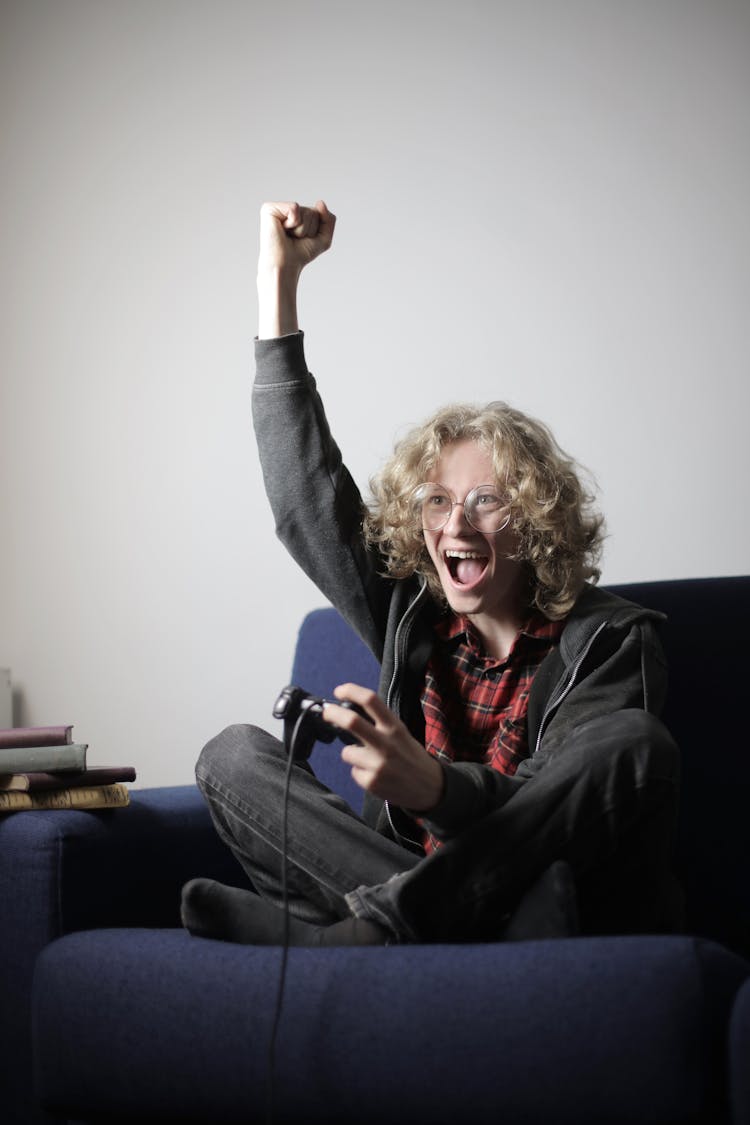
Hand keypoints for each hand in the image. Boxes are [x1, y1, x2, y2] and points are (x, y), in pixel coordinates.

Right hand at [258, 200, 335, 276]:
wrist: (285, 266)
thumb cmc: (300, 254)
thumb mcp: (324, 238)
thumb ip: (329, 219)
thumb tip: (320, 202)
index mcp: (298, 215)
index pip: (319, 213)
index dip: (316, 230)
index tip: (303, 239)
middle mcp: (287, 210)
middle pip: (313, 212)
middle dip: (309, 229)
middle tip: (295, 239)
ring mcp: (278, 208)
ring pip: (305, 211)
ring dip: (301, 229)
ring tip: (289, 236)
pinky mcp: (269, 208)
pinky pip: (294, 208)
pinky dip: (293, 222)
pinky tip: (283, 230)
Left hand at [323, 684, 444, 812]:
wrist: (430, 787)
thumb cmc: (410, 757)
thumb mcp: (401, 733)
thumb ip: (380, 724)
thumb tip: (349, 712)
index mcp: (394, 727)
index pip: (371, 700)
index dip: (351, 691)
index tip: (339, 691)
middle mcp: (386, 743)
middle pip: (352, 721)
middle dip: (333, 714)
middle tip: (327, 712)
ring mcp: (378, 764)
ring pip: (346, 752)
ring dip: (352, 754)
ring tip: (369, 761)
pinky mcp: (371, 782)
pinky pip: (353, 771)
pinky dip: (360, 772)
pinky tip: (375, 775)